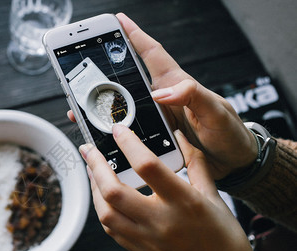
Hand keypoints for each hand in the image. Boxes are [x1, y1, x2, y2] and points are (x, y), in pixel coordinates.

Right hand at [69, 13, 257, 179]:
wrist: (234, 164)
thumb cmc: (230, 135)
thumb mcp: (216, 112)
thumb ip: (193, 97)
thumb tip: (161, 92)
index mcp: (177, 85)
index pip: (152, 54)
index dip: (135, 36)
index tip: (118, 20)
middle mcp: (164, 98)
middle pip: (130, 77)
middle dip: (105, 68)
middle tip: (83, 64)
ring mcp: (158, 115)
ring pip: (124, 102)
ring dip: (102, 100)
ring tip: (80, 102)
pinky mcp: (156, 133)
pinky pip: (129, 124)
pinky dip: (112, 125)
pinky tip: (99, 129)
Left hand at [79, 124, 263, 250]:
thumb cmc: (224, 239)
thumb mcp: (214, 196)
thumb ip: (196, 163)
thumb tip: (180, 137)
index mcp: (184, 203)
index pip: (147, 167)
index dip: (128, 144)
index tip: (118, 130)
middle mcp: (161, 222)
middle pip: (113, 191)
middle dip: (96, 166)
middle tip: (89, 149)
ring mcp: (147, 239)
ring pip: (105, 212)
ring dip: (94, 188)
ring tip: (93, 171)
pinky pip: (110, 228)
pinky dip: (102, 208)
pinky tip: (104, 196)